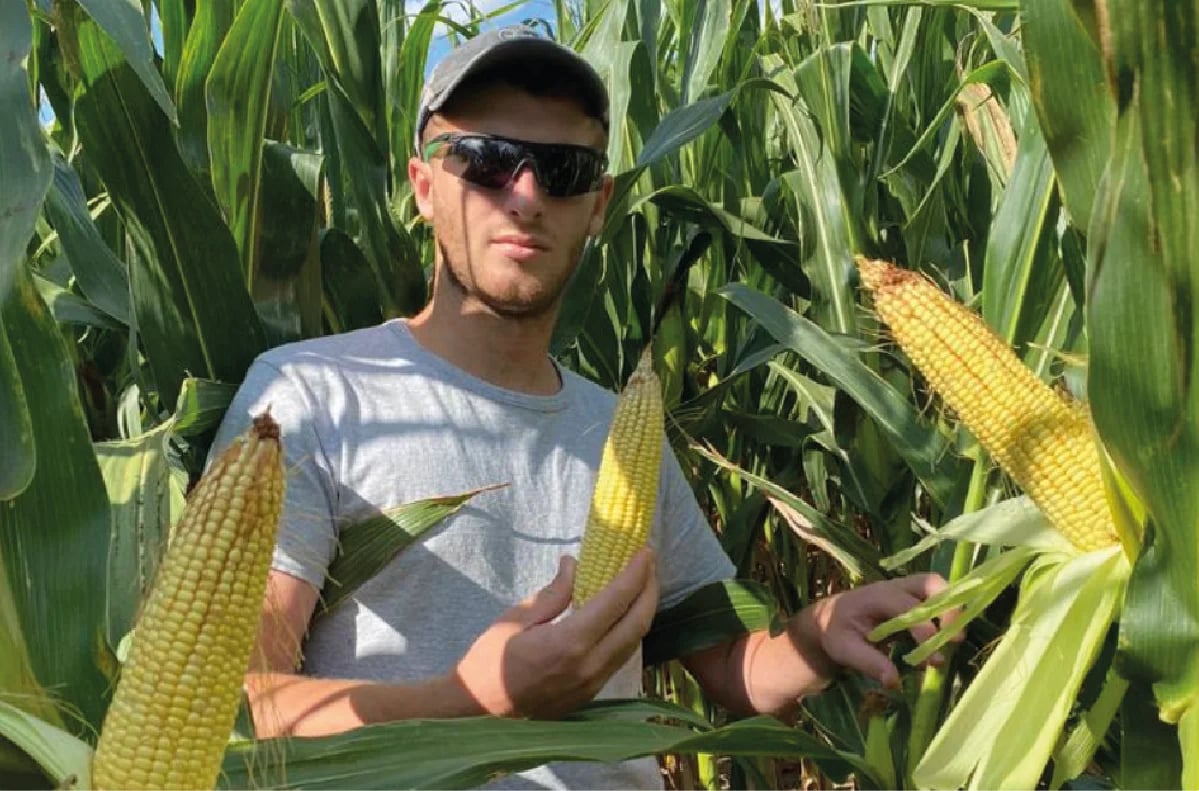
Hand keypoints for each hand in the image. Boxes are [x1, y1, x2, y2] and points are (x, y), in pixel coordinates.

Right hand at [450, 548, 658, 718]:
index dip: (636, 573)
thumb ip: (553, 593)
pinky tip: (622, 615)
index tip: (645, 551)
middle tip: (648, 564)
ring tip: (640, 585)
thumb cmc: (489, 660)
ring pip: (634, 643)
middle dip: (649, 590)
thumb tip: (574, 565)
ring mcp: (593, 684)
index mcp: (570, 643)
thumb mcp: (516, 618)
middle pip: (637, 623)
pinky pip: (620, 657)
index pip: (617, 601)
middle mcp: (590, 665)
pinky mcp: (591, 694)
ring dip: (642, 611)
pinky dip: (629, 631)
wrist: (477, 710)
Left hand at [795, 573, 958, 689]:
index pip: (907, 608)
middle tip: (955, 638)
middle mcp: (894, 588)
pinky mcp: (912, 598)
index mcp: (876, 597)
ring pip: (937, 587)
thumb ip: (869, 663)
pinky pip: (936, 598)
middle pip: (930, 583)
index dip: (924, 631)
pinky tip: (948, 638)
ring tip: (956, 640)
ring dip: (951, 609)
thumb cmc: (836, 632)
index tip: (934, 659)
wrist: (829, 619)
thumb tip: (894, 682)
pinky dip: (947, 613)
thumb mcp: (844, 650)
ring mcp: (904, 589)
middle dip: (948, 607)